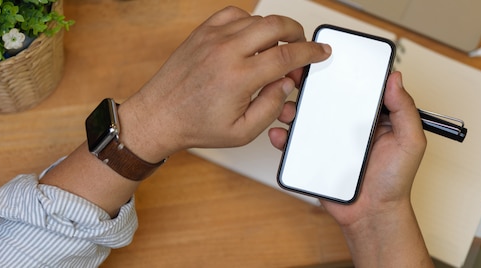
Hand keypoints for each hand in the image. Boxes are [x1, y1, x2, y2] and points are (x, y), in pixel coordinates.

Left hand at [118, 6, 330, 162]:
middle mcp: (226, 52)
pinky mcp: (202, 33)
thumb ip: (271, 107)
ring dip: (274, 30)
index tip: (321, 52)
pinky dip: (250, 22)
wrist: (159, 116)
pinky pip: (234, 14)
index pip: (287, 56)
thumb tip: (286, 83)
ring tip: (275, 50)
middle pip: (276, 26)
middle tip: (302, 47)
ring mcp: (212, 38)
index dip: (311, 53)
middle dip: (298, 33)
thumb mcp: (242, 131)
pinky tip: (252, 38)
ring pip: (257, 19)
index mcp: (238, 78)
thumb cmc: (196, 125)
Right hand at [269, 71, 431, 265]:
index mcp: (372, 116)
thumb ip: (405, 109)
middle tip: (297, 78)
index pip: (355, 86)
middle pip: (325, 97)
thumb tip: (396, 78)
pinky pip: (294, 142)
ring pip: (306, 117)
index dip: (342, 71)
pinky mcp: (314, 155)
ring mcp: (329, 139)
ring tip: (287, 109)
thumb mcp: (410, 142)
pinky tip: (280, 133)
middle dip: (308, 86)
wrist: (373, 214)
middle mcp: (348, 124)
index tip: (328, 59)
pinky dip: (283, 136)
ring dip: (291, 108)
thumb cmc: (394, 181)